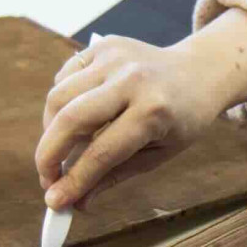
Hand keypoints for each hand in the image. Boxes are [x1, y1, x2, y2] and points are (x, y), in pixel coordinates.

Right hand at [35, 9, 246, 209]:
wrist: (199, 72)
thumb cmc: (181, 120)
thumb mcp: (158, 154)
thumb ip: (114, 176)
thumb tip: (76, 202)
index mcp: (154, 111)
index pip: (101, 153)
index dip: (74, 181)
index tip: (55, 202)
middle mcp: (131, 79)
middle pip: (70, 119)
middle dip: (48, 155)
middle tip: (47, 179)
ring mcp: (115, 57)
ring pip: (58, 96)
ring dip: (50, 130)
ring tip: (62, 150)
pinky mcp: (102, 45)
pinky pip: (64, 77)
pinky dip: (60, 103)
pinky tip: (74, 118)